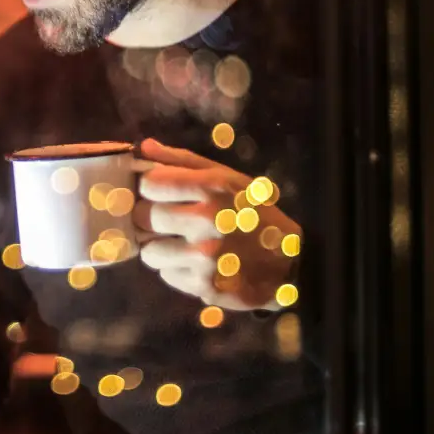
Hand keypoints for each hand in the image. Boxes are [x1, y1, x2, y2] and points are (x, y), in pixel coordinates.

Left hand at [133, 138, 300, 310]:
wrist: (291, 263)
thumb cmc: (254, 214)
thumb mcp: (228, 178)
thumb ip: (183, 161)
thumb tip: (144, 148)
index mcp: (212, 188)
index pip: (149, 184)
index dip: (149, 188)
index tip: (158, 193)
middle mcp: (206, 221)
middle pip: (143, 217)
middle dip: (150, 219)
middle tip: (169, 221)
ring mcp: (204, 256)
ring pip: (149, 251)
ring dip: (161, 248)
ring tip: (184, 245)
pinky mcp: (203, 285)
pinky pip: (166, 275)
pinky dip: (177, 270)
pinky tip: (197, 264)